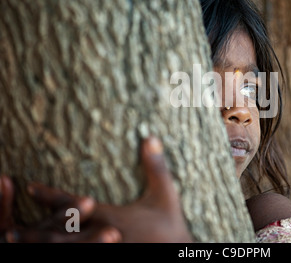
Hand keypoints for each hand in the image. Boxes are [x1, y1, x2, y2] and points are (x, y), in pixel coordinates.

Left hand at [0, 136, 191, 242]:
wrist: (175, 254)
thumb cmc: (169, 227)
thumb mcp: (166, 195)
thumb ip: (156, 167)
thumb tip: (151, 137)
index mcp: (111, 218)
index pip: (74, 205)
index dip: (50, 196)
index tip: (30, 187)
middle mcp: (101, 238)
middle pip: (59, 234)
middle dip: (34, 230)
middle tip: (8, 227)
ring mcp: (101, 252)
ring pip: (63, 251)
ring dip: (38, 246)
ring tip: (15, 241)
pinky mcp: (105, 258)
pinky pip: (75, 259)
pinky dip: (56, 254)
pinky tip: (47, 251)